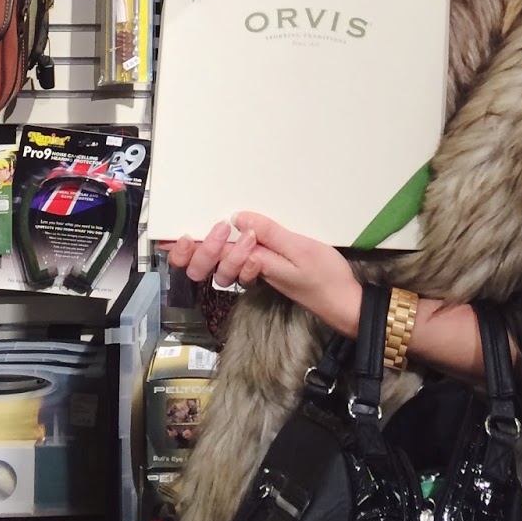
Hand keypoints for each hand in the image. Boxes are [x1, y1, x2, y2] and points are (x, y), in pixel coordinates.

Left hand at [162, 214, 362, 337]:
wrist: (345, 301)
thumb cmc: (325, 277)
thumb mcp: (299, 250)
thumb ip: (269, 235)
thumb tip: (238, 219)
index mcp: (254, 268)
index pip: (213, 261)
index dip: (190, 252)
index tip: (177, 236)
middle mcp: (250, 272)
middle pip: (210, 266)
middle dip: (203, 247)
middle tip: (216, 226)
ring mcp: (257, 270)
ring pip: (223, 263)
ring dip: (221, 245)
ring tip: (228, 225)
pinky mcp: (267, 267)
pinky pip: (239, 257)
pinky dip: (233, 244)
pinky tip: (237, 230)